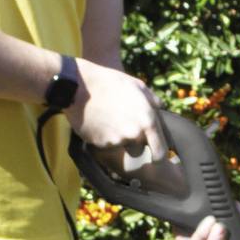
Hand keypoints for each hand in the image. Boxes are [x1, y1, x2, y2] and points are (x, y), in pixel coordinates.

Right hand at [70, 61, 167, 177]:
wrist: (79, 86)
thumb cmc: (110, 82)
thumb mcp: (136, 84)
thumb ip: (152, 99)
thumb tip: (160, 107)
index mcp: (147, 121)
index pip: (160, 152)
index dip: (159, 156)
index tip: (156, 158)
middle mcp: (134, 134)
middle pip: (138, 149)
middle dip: (134, 142)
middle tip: (123, 124)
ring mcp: (116, 140)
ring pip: (121, 145)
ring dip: (117, 137)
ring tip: (108, 117)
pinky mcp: (100, 144)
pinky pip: (106, 144)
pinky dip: (103, 136)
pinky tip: (98, 120)